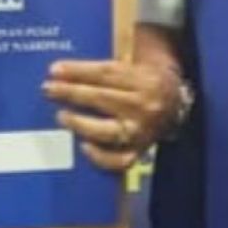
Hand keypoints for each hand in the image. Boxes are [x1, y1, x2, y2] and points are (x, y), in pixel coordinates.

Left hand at [43, 59, 182, 170]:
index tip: (54, 70)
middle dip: (72, 93)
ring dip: (81, 124)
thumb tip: (64, 71)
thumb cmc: (147, 81)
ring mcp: (143, 130)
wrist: (179, 103)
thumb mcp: (134, 67)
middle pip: (103, 98)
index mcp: (143, 78)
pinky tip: (84, 146)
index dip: (78, 71)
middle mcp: (144, 104)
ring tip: (61, 116)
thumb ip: (106, 71)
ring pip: (108, 130)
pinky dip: (101, 157)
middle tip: (49, 89)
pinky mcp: (142, 150)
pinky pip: (121, 160)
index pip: (105, 73)